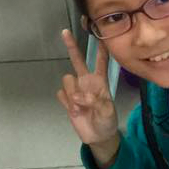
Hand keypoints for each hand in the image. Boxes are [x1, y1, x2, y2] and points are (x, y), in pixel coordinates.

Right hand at [57, 28, 119, 152]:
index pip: (101, 61)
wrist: (97, 136)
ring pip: (67, 80)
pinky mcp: (67, 100)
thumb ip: (96, 102)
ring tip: (81, 108)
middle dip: (71, 46)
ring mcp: (76, 90)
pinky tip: (75, 111)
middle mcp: (86, 81)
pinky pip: (61, 94)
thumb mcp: (107, 112)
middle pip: (78, 60)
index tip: (99, 33)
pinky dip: (67, 103)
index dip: (101, 48)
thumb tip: (80, 96)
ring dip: (73, 94)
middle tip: (65, 32)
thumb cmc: (107, 120)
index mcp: (100, 81)